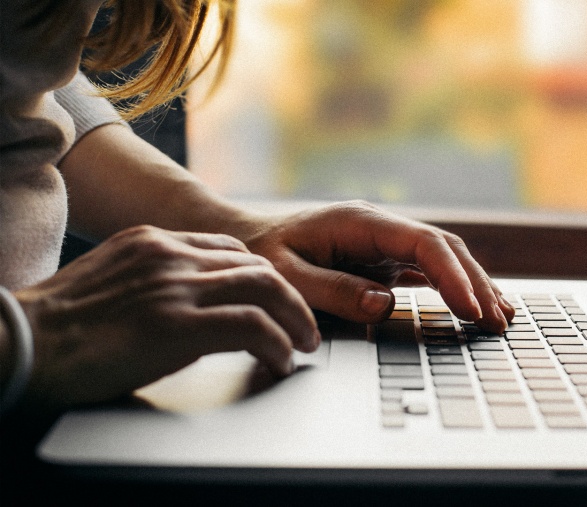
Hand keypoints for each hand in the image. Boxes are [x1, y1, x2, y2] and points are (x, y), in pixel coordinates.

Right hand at [13, 225, 318, 410]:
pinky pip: (250, 326)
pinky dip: (276, 344)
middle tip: (305, 325)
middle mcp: (171, 255)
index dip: (264, 275)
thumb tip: (192, 301)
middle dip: (291, 297)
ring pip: (265, 288)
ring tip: (303, 344)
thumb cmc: (60, 322)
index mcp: (154, 240)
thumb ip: (155, 277)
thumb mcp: (113, 277)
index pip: (231, 248)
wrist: (22, 342)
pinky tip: (279, 360)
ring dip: (295, 320)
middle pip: (258, 265)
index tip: (278, 297)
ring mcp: (175, 287)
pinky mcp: (176, 325)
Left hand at [246, 201, 515, 331]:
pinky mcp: (384, 259)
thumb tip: (384, 303)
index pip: (423, 243)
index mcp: (360, 221)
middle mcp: (380, 227)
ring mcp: (384, 243)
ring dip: (472, 285)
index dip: (452, 275)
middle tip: (498, 321)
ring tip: (500, 316)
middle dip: (474, 283)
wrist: (249, 239)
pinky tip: (474, 305)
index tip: (470, 308)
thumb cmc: (263, 255)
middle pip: (443, 248)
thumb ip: (332, 290)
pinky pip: (429, 270)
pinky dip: (455, 287)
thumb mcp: (285, 275)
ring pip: (443, 257)